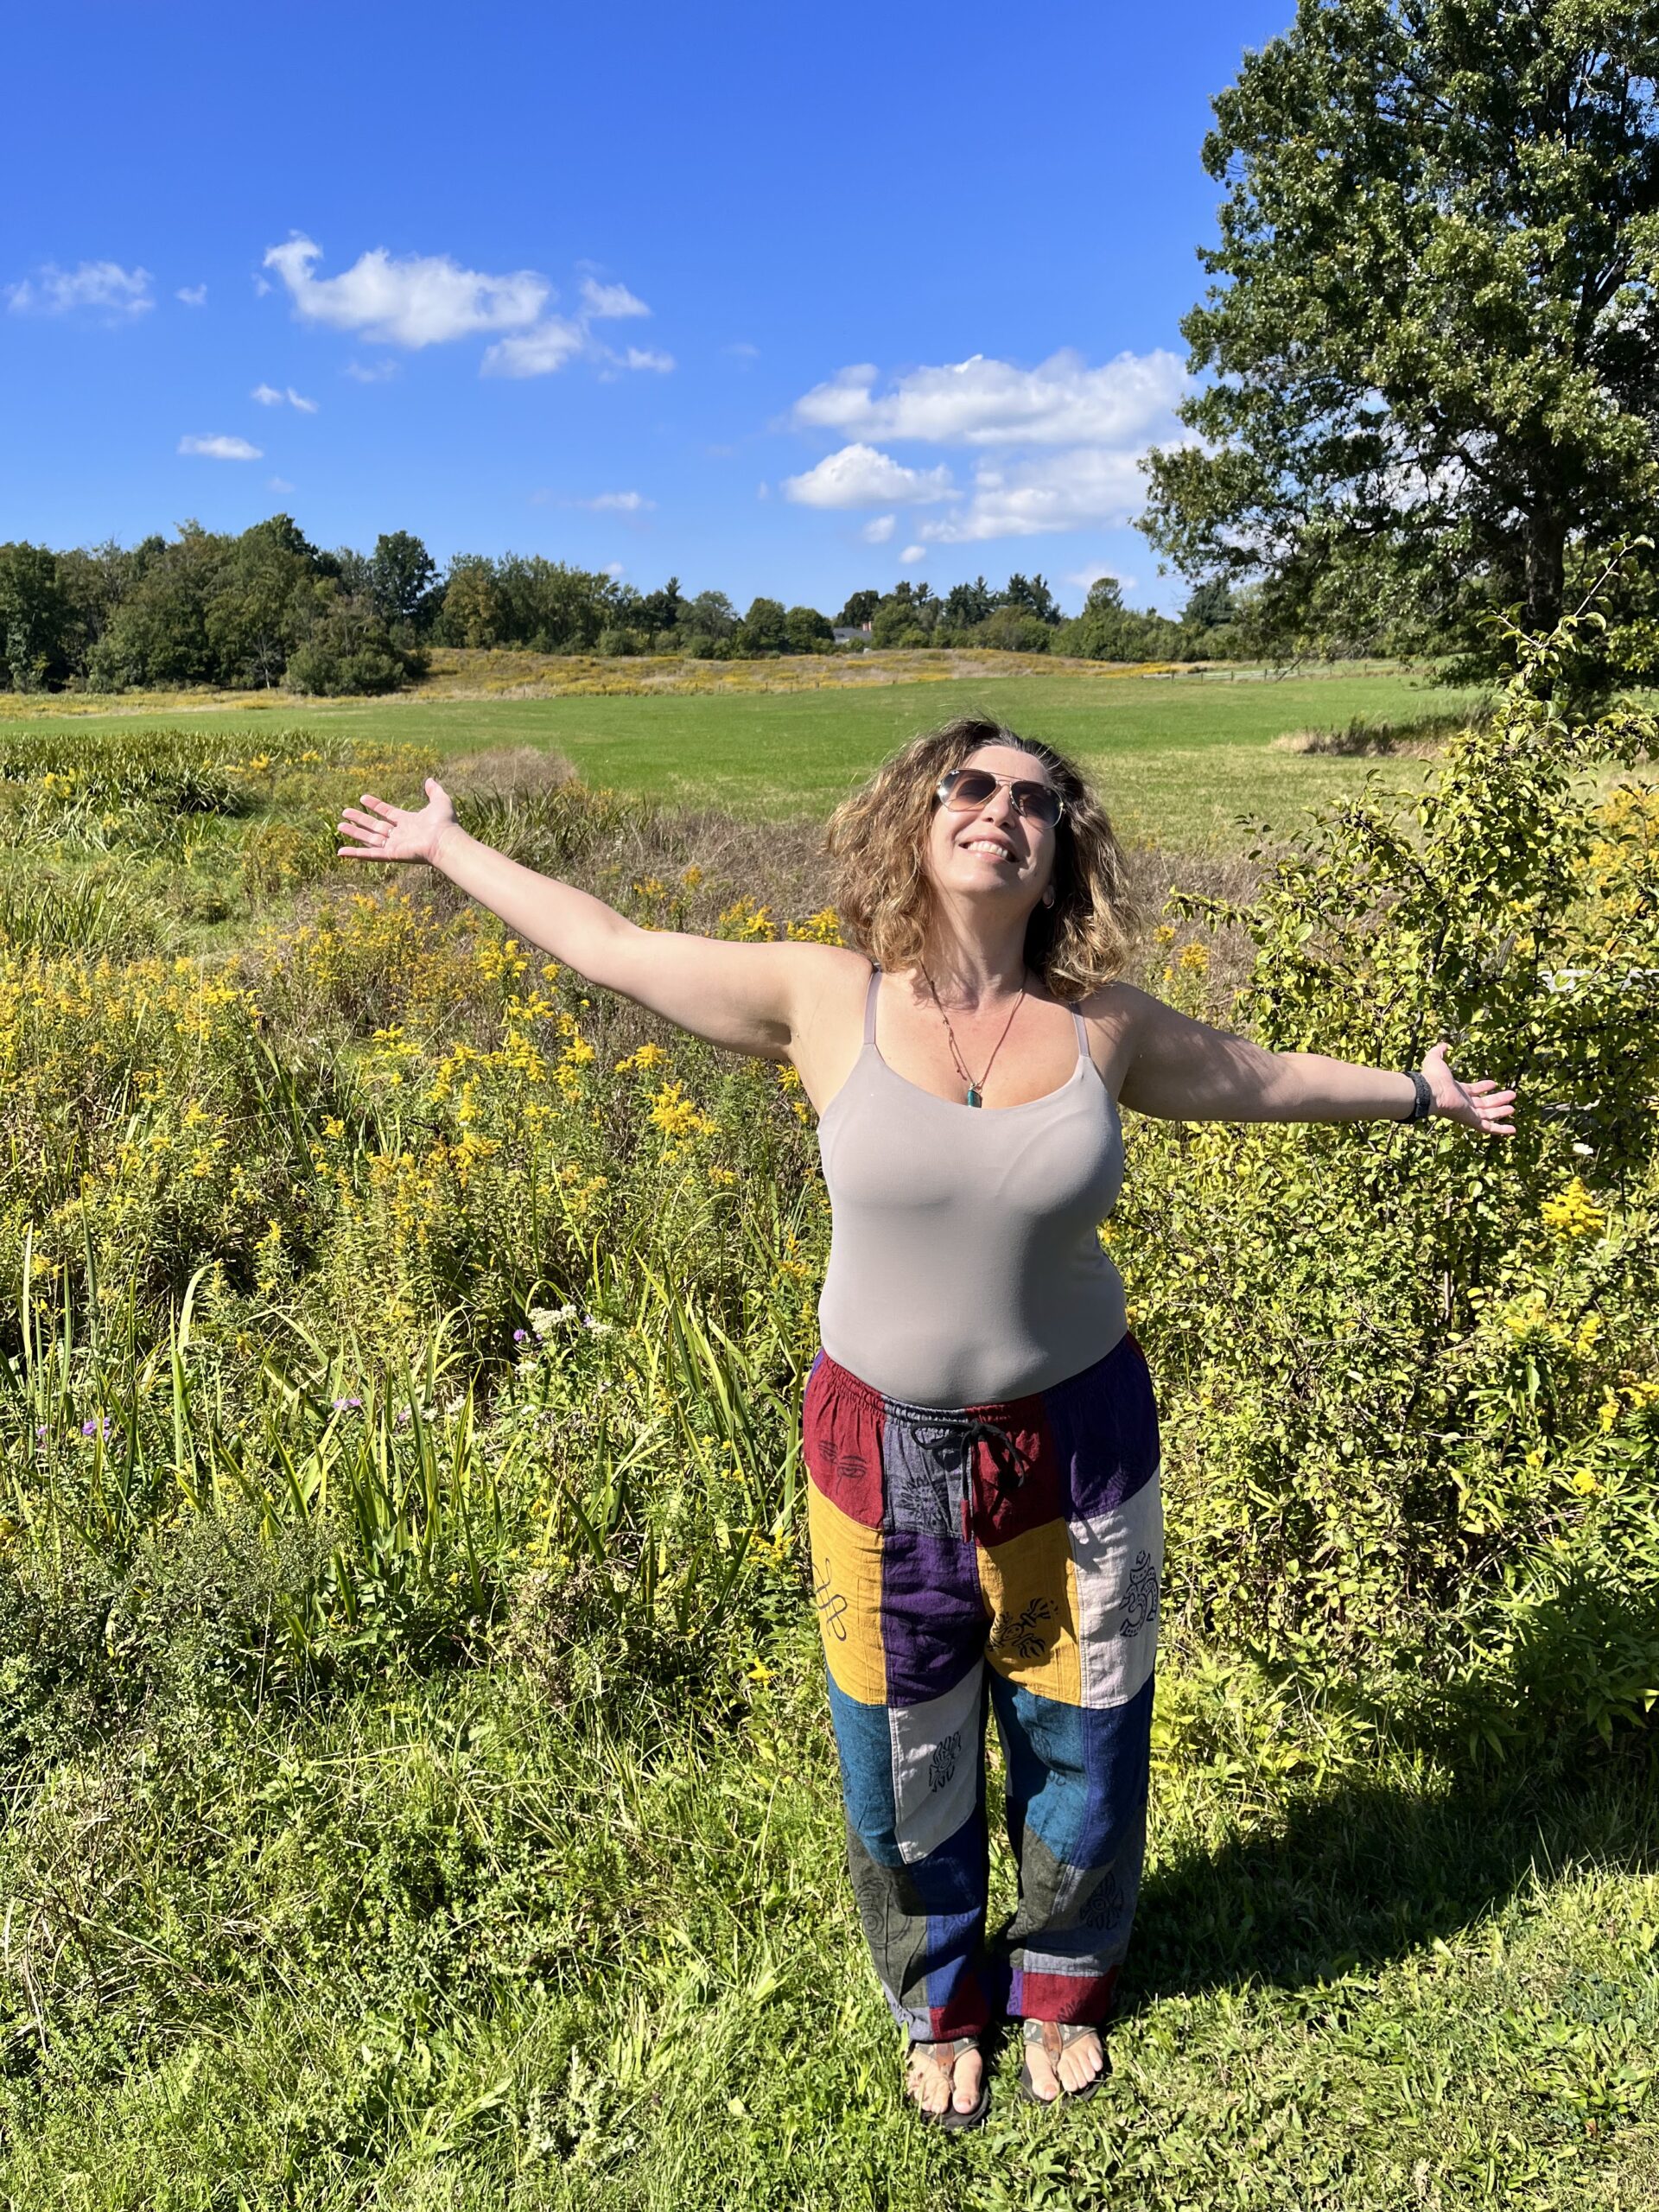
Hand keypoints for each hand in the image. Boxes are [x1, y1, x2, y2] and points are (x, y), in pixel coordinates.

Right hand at [337, 778, 456, 866]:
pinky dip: (355, 854)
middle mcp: (400, 834)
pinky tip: (341, 852)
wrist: (445, 840)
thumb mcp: (440, 801)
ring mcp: (394, 845)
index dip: (375, 805)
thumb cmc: (445, 823)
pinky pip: (369, 854)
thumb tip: (430, 780)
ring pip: (369, 839)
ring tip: (340, 825)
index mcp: (408, 822)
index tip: (362, 798)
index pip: (387, 813)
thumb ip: (434, 791)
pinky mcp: (390, 854)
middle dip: (359, 819)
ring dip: (354, 833)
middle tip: (344, 812)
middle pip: (375, 826)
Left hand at [1421, 1040, 1515, 1137]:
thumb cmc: (1433, 1077)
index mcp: (1457, 1091)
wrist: (1431, 1091)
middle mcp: (1464, 1103)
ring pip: (1489, 1115)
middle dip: (1498, 1099)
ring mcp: (1468, 1113)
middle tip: (1512, 1095)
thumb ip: (1439, 1052)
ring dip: (1501, 1111)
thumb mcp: (1436, 1059)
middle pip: (1484, 1103)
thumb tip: (1444, 1045)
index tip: (1493, 1083)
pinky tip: (1513, 1129)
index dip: (1483, 1086)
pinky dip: (1501, 1130)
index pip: (1473, 1090)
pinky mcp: (1472, 1121)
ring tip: (1513, 1108)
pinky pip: (1489, 1128)